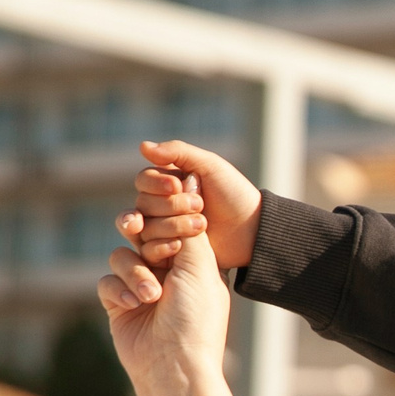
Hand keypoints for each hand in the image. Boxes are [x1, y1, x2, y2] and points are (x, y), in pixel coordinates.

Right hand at [97, 188, 255, 395]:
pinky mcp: (118, 302)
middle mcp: (167, 270)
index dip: (169, 213)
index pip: (173, 222)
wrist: (174, 364)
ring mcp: (141, 284)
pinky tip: (134, 307)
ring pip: (122, 254)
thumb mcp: (200, 267)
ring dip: (135, 274)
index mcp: (194, 260)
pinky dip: (119, 291)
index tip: (170, 216)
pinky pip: (106, 279)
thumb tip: (191, 182)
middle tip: (160, 254)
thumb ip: (189, 227)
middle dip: (149, 240)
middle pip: (143, 233)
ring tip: (152, 296)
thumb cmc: (195, 317)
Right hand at [113, 140, 262, 279]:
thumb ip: (177, 152)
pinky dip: (161, 244)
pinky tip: (180, 244)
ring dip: (171, 224)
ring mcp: (164, 229)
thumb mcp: (210, 165)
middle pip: (143, 203)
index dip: (156, 183)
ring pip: (146, 226)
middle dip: (170, 205)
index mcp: (168, 182)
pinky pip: (149, 248)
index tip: (177, 186)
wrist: (252, 230)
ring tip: (202, 224)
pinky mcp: (168, 251)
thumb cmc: (234, 193)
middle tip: (200, 206)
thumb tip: (141, 144)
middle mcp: (161, 204)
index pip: (144, 180)